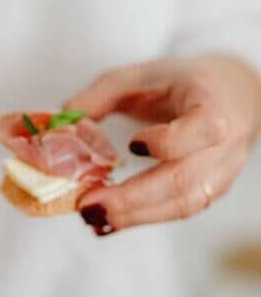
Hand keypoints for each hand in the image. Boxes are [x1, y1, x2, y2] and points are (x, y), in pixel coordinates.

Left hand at [67, 56, 260, 234]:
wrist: (232, 94)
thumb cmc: (182, 83)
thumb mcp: (142, 74)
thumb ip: (102, 93)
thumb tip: (65, 117)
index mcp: (213, 103)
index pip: (204, 128)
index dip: (169, 141)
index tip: (133, 145)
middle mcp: (225, 143)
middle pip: (185, 180)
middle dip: (133, 198)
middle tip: (89, 206)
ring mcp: (222, 172)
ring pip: (184, 204)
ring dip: (135, 216)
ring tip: (93, 218)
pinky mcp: (212, 191)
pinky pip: (180, 210)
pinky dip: (142, 218)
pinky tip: (109, 221)